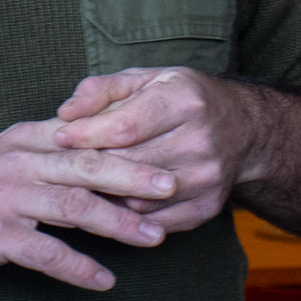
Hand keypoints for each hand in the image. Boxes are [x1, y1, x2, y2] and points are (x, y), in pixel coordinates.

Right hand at [0, 116, 177, 290]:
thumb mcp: (5, 151)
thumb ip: (49, 148)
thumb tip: (98, 149)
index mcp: (27, 137)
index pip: (86, 135)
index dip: (128, 142)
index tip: (166, 147)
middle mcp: (20, 162)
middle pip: (87, 164)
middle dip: (134, 173)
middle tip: (173, 183)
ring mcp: (6, 198)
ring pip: (73, 206)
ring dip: (117, 222)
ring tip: (153, 237)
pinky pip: (45, 253)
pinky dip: (77, 267)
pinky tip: (104, 280)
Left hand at [49, 67, 272, 232]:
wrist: (241, 128)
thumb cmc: (180, 97)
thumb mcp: (143, 79)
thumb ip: (100, 90)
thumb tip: (64, 114)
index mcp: (183, 101)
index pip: (125, 126)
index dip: (87, 134)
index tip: (59, 137)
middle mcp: (200, 141)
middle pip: (130, 165)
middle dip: (92, 167)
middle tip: (64, 165)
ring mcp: (207, 179)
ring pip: (139, 198)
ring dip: (107, 195)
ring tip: (86, 184)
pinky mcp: (208, 207)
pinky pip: (154, 222)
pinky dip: (129, 216)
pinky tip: (114, 201)